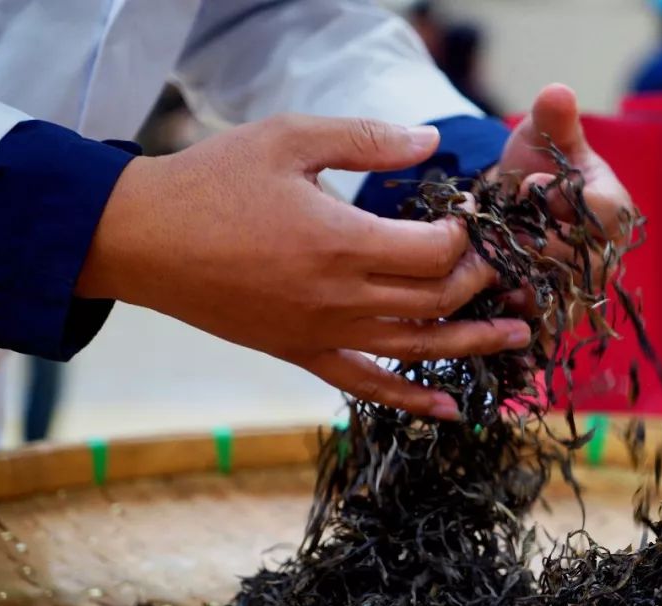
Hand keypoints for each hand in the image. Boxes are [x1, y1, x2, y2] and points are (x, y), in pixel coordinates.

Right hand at [76, 114, 530, 418]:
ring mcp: (322, 335)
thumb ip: (367, 139)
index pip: (435, 252)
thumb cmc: (214, 181)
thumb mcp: (290, 138)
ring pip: (417, 348)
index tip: (470, 219)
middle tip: (504, 268)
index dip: (466, 237)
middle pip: (436, 301)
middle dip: (479, 283)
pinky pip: (367, 387)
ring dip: (473, 345)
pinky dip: (412, 401)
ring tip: (519, 338)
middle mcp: (340, 298)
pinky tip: (449, 411)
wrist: (142, 239)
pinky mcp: (301, 354)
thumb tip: (431, 139)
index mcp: (342, 243)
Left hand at [495, 83, 634, 314]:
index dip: (564, 199)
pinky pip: (541, 331)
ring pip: (559, 300)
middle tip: (495, 233)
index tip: (527, 185)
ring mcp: (582, 292)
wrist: (513, 213)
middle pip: (580, 261)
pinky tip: (485, 310)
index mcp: (612, 209)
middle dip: (534, 245)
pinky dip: (514, 325)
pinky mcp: (555, 319)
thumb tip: (557, 92)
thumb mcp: (540, 139)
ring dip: (520, 287)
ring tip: (486, 272)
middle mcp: (605, 256)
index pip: (604, 211)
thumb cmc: (536, 168)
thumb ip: (552, 120)